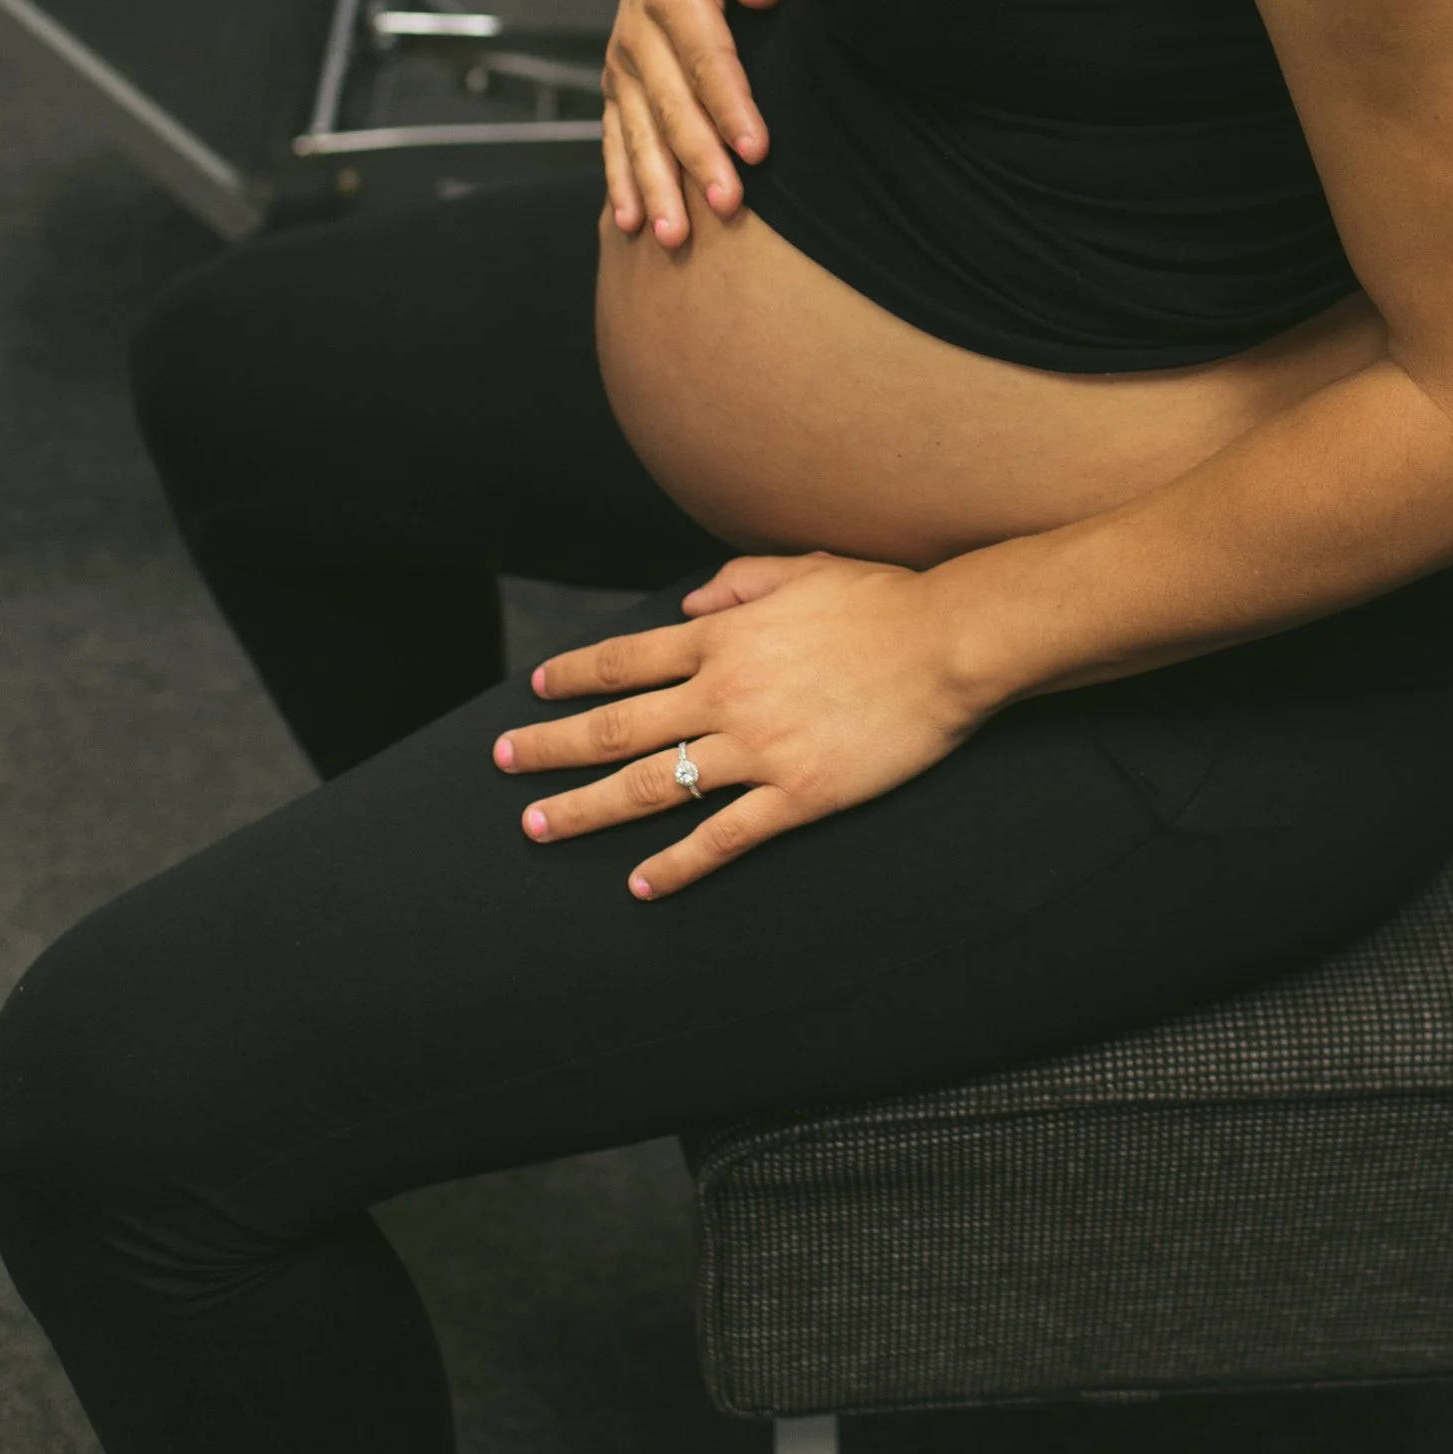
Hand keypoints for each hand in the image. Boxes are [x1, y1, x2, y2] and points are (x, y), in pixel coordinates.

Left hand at [491, 551, 982, 893]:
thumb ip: (742, 580)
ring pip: (649, 785)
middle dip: (549, 746)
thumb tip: (693, 596)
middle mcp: (725, 693)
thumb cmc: (884, 602)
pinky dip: (677, 864)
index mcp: (724, 636)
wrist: (949, 645)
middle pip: (615, 725)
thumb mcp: (805, 569)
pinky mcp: (797, 795)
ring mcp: (757, 749)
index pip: (626, 660)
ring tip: (538, 827)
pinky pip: (722, 836)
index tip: (534, 692)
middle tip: (503, 763)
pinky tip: (642, 885)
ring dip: (584, 809)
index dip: (573, 677)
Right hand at [601, 0, 784, 246]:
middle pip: (671, 104)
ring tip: (677, 237)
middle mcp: (639, 30)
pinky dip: (621, 179)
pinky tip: (631, 223)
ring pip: (640, 130)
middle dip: (696, 158)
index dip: (730, 105)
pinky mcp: (621, 80)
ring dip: (656, 184)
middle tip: (728, 206)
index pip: (706, 56)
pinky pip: (616, 135)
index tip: (757, 149)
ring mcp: (625, 61)